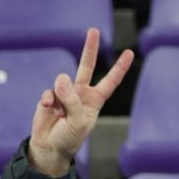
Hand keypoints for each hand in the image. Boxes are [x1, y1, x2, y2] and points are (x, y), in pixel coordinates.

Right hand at [27, 28, 134, 177]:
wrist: (50, 148)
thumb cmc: (70, 138)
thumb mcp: (78, 122)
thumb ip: (72, 100)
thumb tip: (61, 77)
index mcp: (95, 100)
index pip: (110, 81)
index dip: (119, 68)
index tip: (129, 52)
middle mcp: (81, 93)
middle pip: (86, 66)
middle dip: (90, 48)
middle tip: (93, 31)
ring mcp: (65, 93)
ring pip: (63, 82)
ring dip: (61, 99)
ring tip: (60, 114)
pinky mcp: (50, 96)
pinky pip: (49, 92)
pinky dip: (49, 101)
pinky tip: (49, 110)